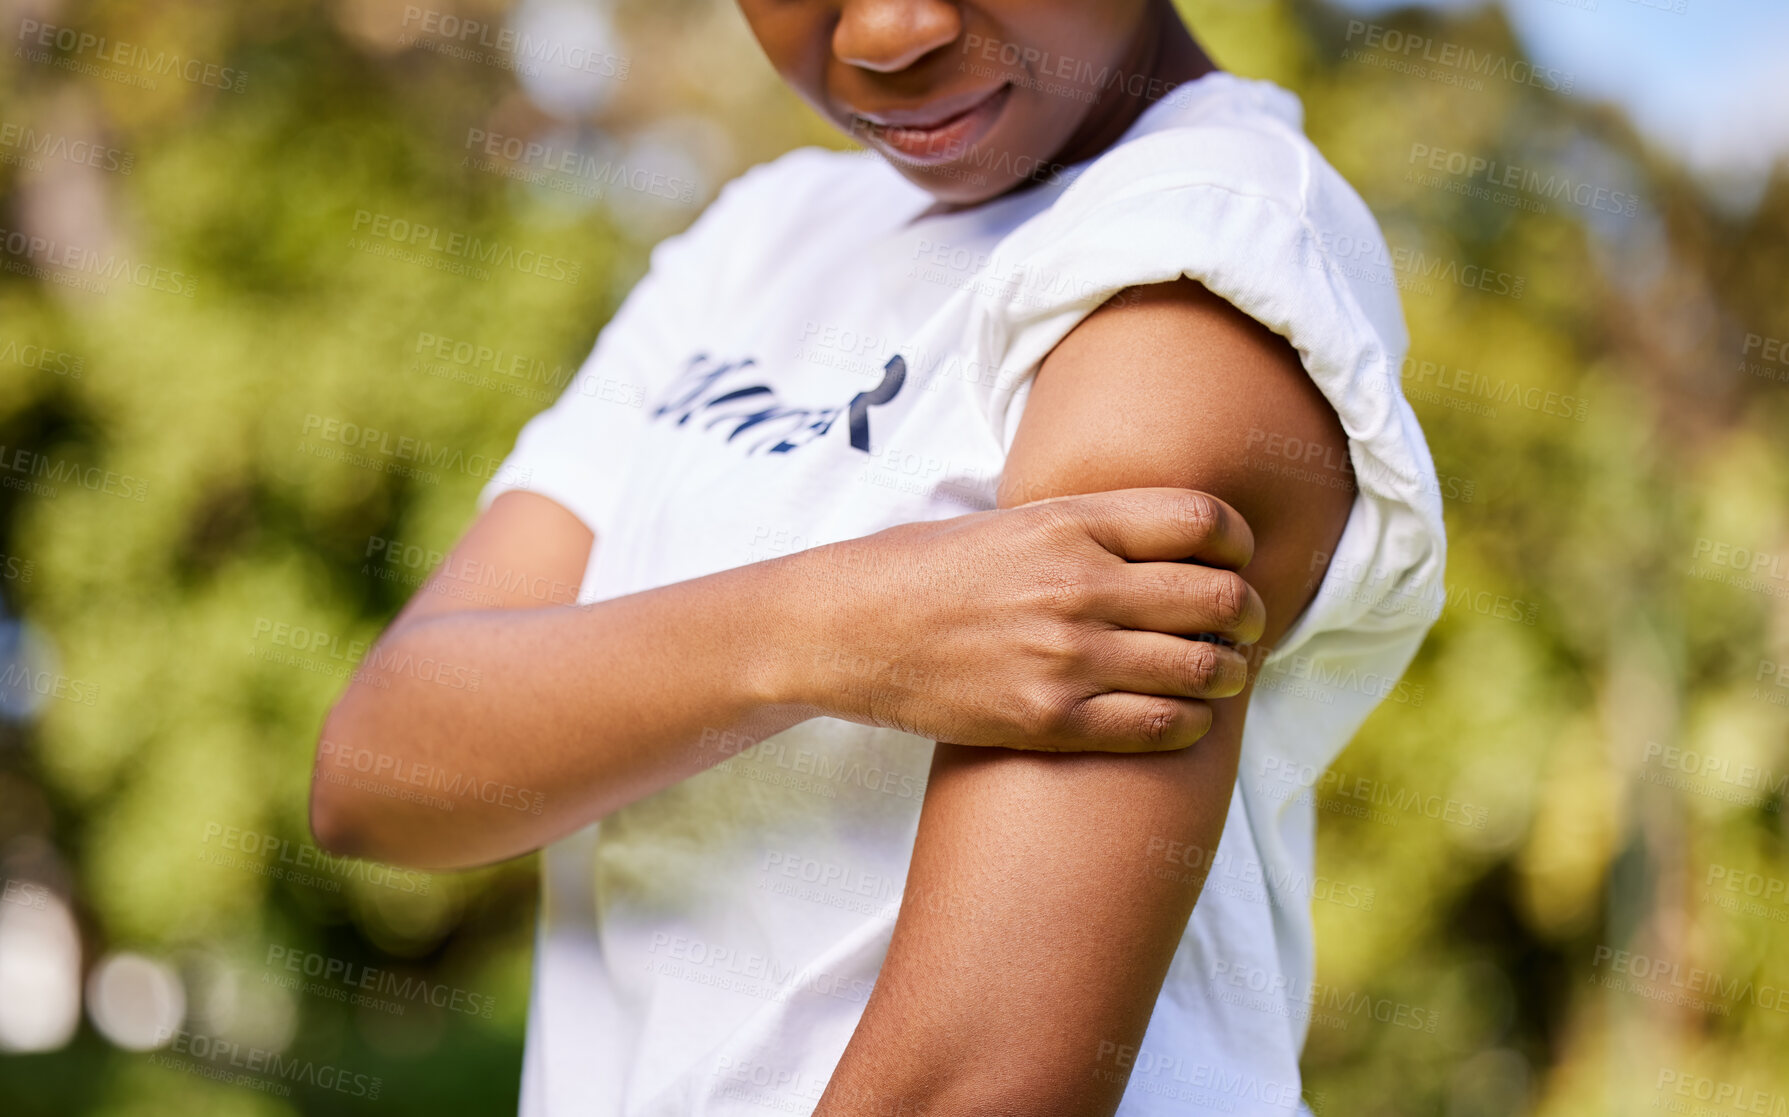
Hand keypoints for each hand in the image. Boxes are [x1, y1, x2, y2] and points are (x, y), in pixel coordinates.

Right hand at [780, 487, 1265, 751]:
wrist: (846, 630)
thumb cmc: (924, 570)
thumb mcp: (1012, 521)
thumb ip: (1091, 527)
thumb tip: (1171, 541)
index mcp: (1071, 521)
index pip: (1205, 520)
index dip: (1240, 544)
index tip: (1236, 563)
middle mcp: (1079, 584)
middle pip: (1221, 597)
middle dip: (1247, 617)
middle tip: (1240, 629)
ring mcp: (1066, 656)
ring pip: (1205, 669)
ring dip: (1225, 674)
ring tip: (1213, 675)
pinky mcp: (1050, 719)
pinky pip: (1162, 727)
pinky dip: (1190, 723)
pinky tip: (1179, 716)